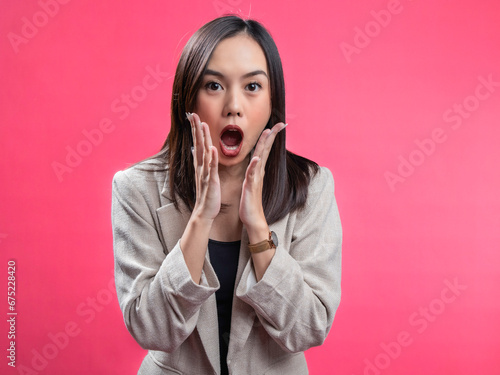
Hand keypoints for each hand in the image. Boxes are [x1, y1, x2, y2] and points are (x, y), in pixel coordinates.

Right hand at [187, 112, 220, 221]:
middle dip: (196, 129)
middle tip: (193, 114)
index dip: (195, 129)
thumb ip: (201, 161)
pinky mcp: (211, 181)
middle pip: (198, 144)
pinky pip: (211, 169)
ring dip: (203, 139)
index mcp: (201, 164)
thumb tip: (196, 149)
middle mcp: (201, 166)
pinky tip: (212, 149)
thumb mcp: (204, 174)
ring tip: (203, 125)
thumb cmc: (207, 193)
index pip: (197, 143)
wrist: (205, 211)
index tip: (193, 115)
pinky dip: (212, 159)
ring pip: (204, 153)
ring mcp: (205, 173)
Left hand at [239, 122, 286, 239]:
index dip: (270, 136)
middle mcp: (259, 171)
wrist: (252, 218)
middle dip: (272, 135)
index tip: (277, 124)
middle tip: (280, 123)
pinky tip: (257, 158)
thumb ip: (254, 170)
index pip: (265, 148)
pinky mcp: (251, 186)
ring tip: (268, 133)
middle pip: (266, 149)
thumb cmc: (250, 200)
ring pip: (260, 158)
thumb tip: (257, 161)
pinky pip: (253, 174)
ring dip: (264, 145)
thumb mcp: (251, 182)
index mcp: (257, 169)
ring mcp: (256, 178)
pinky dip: (255, 166)